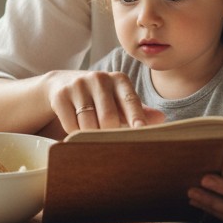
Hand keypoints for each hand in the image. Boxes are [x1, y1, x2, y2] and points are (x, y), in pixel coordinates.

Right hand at [44, 70, 163, 134]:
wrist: (62, 84)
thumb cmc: (99, 97)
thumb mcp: (119, 99)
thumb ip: (138, 110)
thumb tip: (161, 118)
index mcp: (119, 80)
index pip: (130, 101)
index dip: (136, 118)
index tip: (142, 132)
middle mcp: (100, 78)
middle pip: (109, 118)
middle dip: (110, 134)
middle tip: (111, 144)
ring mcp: (78, 85)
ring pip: (88, 124)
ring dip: (91, 136)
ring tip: (92, 135)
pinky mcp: (61, 95)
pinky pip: (71, 125)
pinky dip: (75, 133)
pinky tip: (76, 128)